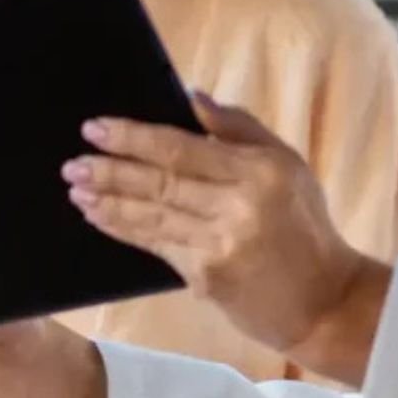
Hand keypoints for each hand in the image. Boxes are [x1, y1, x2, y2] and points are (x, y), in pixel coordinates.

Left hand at [63, 91, 391, 384]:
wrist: (324, 300)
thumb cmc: (305, 226)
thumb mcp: (288, 164)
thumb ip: (239, 128)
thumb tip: (191, 98)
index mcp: (257, 170)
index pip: (181, 148)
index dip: (134, 137)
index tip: (95, 128)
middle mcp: (236, 205)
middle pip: (159, 181)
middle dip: (109, 170)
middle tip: (72, 162)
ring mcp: (218, 245)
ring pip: (150, 215)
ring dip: (108, 202)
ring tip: (76, 190)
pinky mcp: (205, 278)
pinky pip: (156, 246)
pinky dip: (124, 230)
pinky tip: (101, 218)